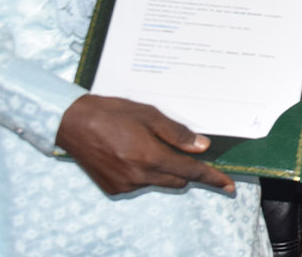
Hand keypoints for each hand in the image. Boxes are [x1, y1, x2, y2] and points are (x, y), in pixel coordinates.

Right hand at [56, 94, 234, 195]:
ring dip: (161, 169)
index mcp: (151, 157)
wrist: (73, 123)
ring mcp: (125, 185)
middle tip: (179, 150)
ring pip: (158, 182)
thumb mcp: (149, 115)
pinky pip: (139, 184)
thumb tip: (202, 146)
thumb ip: (177, 133)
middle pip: (177, 180)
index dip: (212, 178)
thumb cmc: (112, 113)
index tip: (229, 185)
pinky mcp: (113, 188)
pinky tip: (129, 153)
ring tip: (144, 144)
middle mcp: (140, 176)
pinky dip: (142, 173)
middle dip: (184, 169)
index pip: (191, 172)